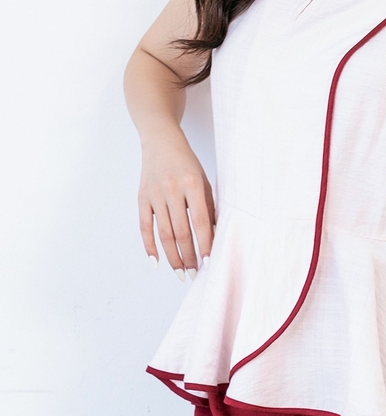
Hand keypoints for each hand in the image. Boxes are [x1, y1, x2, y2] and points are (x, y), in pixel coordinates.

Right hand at [138, 128, 215, 278]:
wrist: (160, 141)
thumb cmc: (187, 163)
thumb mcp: (204, 180)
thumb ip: (209, 207)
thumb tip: (214, 237)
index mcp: (192, 184)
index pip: (200, 221)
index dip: (205, 244)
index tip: (210, 262)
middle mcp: (172, 190)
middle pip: (181, 232)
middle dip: (189, 256)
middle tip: (195, 273)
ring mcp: (155, 195)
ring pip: (164, 234)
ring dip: (173, 257)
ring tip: (181, 272)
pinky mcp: (141, 198)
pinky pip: (144, 227)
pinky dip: (149, 247)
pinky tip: (156, 262)